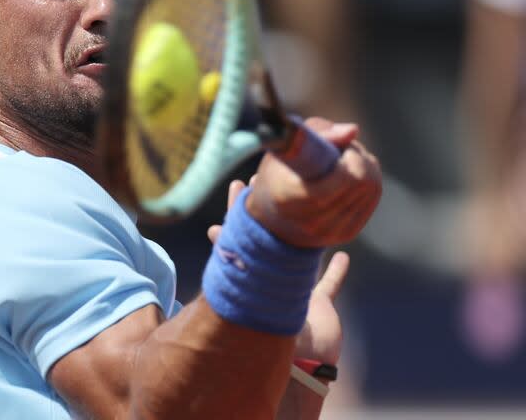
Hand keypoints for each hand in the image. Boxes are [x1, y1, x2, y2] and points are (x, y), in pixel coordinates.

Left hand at [208, 179, 350, 364]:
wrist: (298, 372)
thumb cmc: (268, 340)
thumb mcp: (248, 301)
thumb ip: (236, 275)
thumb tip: (211, 238)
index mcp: (253, 281)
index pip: (242, 241)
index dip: (237, 215)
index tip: (236, 188)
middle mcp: (273, 282)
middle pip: (265, 239)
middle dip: (260, 212)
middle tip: (254, 183)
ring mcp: (296, 292)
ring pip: (297, 255)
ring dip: (298, 233)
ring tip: (297, 207)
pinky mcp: (319, 306)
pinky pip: (329, 285)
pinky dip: (337, 272)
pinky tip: (344, 257)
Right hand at [246, 118, 381, 247]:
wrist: (270, 219)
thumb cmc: (278, 174)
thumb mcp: (287, 146)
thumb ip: (318, 132)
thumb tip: (353, 131)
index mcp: (290, 197)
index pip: (344, 178)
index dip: (351, 157)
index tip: (341, 147)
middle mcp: (311, 220)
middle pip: (362, 181)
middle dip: (359, 158)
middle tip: (344, 150)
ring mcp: (330, 231)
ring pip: (371, 189)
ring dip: (365, 168)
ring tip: (345, 161)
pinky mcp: (345, 233)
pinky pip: (371, 199)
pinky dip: (368, 182)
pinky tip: (352, 175)